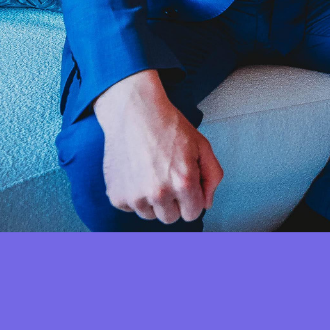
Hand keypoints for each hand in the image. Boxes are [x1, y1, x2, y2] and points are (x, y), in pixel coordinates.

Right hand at [93, 70, 223, 223]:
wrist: (134, 112)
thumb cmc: (169, 127)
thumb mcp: (202, 146)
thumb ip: (212, 177)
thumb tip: (206, 203)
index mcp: (184, 183)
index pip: (193, 213)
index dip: (191, 199)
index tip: (186, 185)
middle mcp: (159, 194)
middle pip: (170, 218)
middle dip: (173, 202)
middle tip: (168, 177)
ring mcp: (135, 196)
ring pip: (149, 214)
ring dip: (152, 200)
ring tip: (151, 172)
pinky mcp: (116, 195)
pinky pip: (130, 207)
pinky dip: (133, 195)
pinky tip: (136, 172)